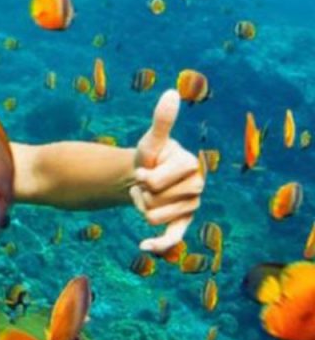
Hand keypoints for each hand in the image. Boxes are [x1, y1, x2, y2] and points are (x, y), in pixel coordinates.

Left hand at [130, 90, 203, 252]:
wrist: (144, 175)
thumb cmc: (151, 156)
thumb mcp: (153, 140)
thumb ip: (162, 120)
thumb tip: (171, 93)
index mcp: (192, 165)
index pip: (156, 182)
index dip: (143, 179)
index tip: (143, 170)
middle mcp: (197, 187)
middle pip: (155, 202)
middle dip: (141, 193)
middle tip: (145, 183)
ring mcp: (191, 207)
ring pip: (154, 218)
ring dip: (141, 207)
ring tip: (147, 195)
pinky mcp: (183, 224)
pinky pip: (172, 238)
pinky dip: (159, 245)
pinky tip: (143, 246)